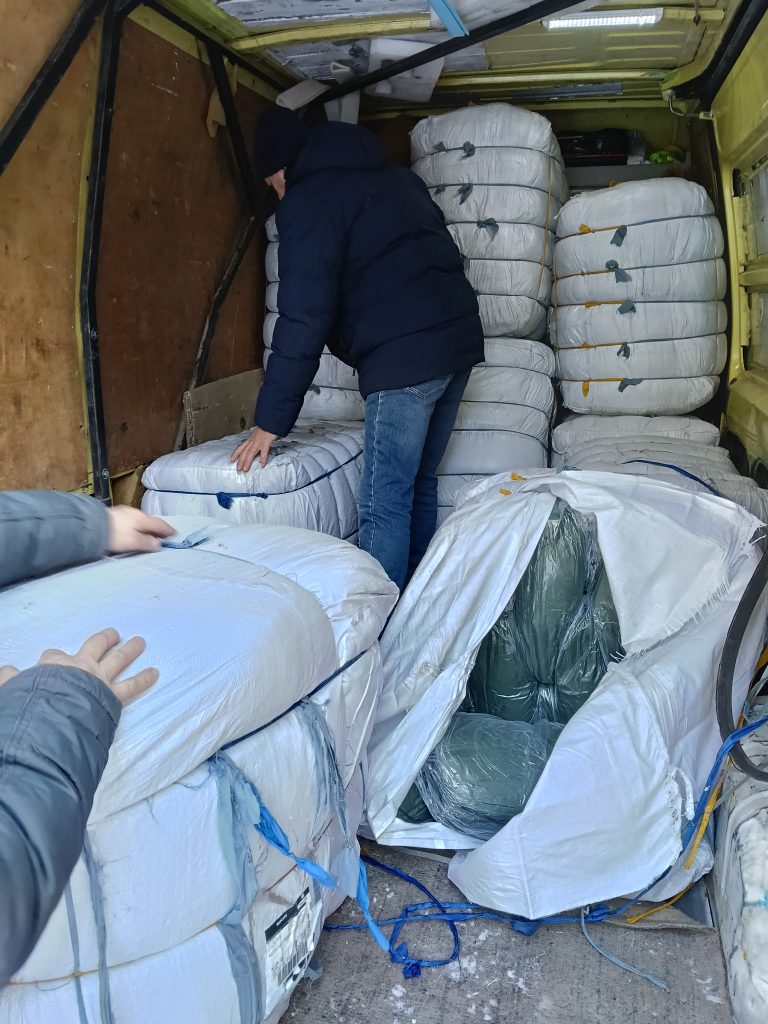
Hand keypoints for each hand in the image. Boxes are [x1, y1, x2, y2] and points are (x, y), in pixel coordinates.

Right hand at [0, 628, 157, 704]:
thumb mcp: (13, 691)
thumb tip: (6, 672)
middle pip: (95, 645)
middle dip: (105, 638)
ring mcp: (99, 678)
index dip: (53, 658)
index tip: (52, 661)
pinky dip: (145, 678)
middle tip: (115, 633)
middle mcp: (79, 665)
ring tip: (141, 641)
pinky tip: (155, 673)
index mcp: (53, 664)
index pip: (53, 655)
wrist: (51, 718)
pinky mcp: (112, 695)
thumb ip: (10, 681)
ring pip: (118, 658)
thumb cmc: (31, 705)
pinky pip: (132, 685)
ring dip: (130, 649)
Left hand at [108, 507, 174, 553]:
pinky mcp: (113, 515)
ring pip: (140, 520)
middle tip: (163, 535)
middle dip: (157, 528)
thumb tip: (159, 544)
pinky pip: (131, 520)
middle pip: (150, 521)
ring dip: (146, 527)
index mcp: (142, 519)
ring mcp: (123, 512)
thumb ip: (146, 543)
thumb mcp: (133, 542)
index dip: (168, 530)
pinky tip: (132, 530)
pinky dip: (136, 526)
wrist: (89, 526)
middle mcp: (135, 513)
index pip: (159, 524)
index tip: (175, 534)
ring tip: (148, 534)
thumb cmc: (114, 535)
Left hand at [230, 427, 277, 472]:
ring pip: (250, 453)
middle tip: (238, 469)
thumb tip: (254, 444)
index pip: (241, 447)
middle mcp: (252, 441)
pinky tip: (262, 465)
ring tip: (245, 470)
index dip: (236, 454)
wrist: (270, 421)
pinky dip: (263, 459)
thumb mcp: (257, 433)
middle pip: (244, 452)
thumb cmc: (265, 427)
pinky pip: (264, 453)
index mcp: (250, 439)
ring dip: (247, 462)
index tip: (231, 459)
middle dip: (240, 461)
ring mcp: (258, 442)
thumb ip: (255, 438)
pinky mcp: (265, 443)